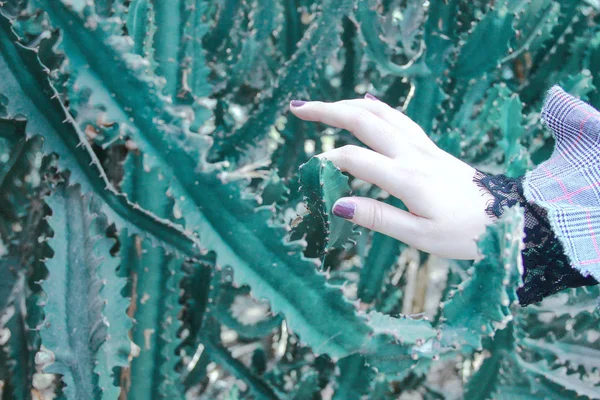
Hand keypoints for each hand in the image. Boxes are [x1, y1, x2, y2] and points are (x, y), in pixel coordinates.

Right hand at [289, 94, 495, 259]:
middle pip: (364, 120)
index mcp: (407, 178)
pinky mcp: (431, 148)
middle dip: (327, 111)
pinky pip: (399, 118)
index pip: (354, 159)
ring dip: (348, 104)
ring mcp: (423, 147)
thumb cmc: (465, 234)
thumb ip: (378, 217)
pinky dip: (376, 108)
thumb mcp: (420, 236)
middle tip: (297, 109)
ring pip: (381, 113)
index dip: (327, 162)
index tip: (311, 173)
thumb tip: (338, 205)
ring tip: (323, 105)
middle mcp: (413, 154)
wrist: (509, 219)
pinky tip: (367, 104)